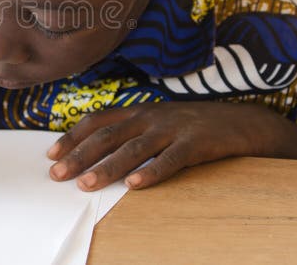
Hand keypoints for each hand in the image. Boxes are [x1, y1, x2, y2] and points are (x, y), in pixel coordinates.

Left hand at [46, 102, 276, 190]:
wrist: (245, 123)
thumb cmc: (195, 128)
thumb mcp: (159, 124)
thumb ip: (132, 134)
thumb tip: (97, 154)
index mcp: (139, 111)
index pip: (98, 121)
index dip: (73, 137)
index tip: (51, 155)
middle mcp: (151, 116)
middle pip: (108, 136)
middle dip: (80, 156)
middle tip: (57, 175)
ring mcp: (173, 128)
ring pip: (133, 148)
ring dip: (107, 167)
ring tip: (86, 184)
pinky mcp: (197, 142)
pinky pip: (171, 159)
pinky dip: (152, 172)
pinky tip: (135, 185)